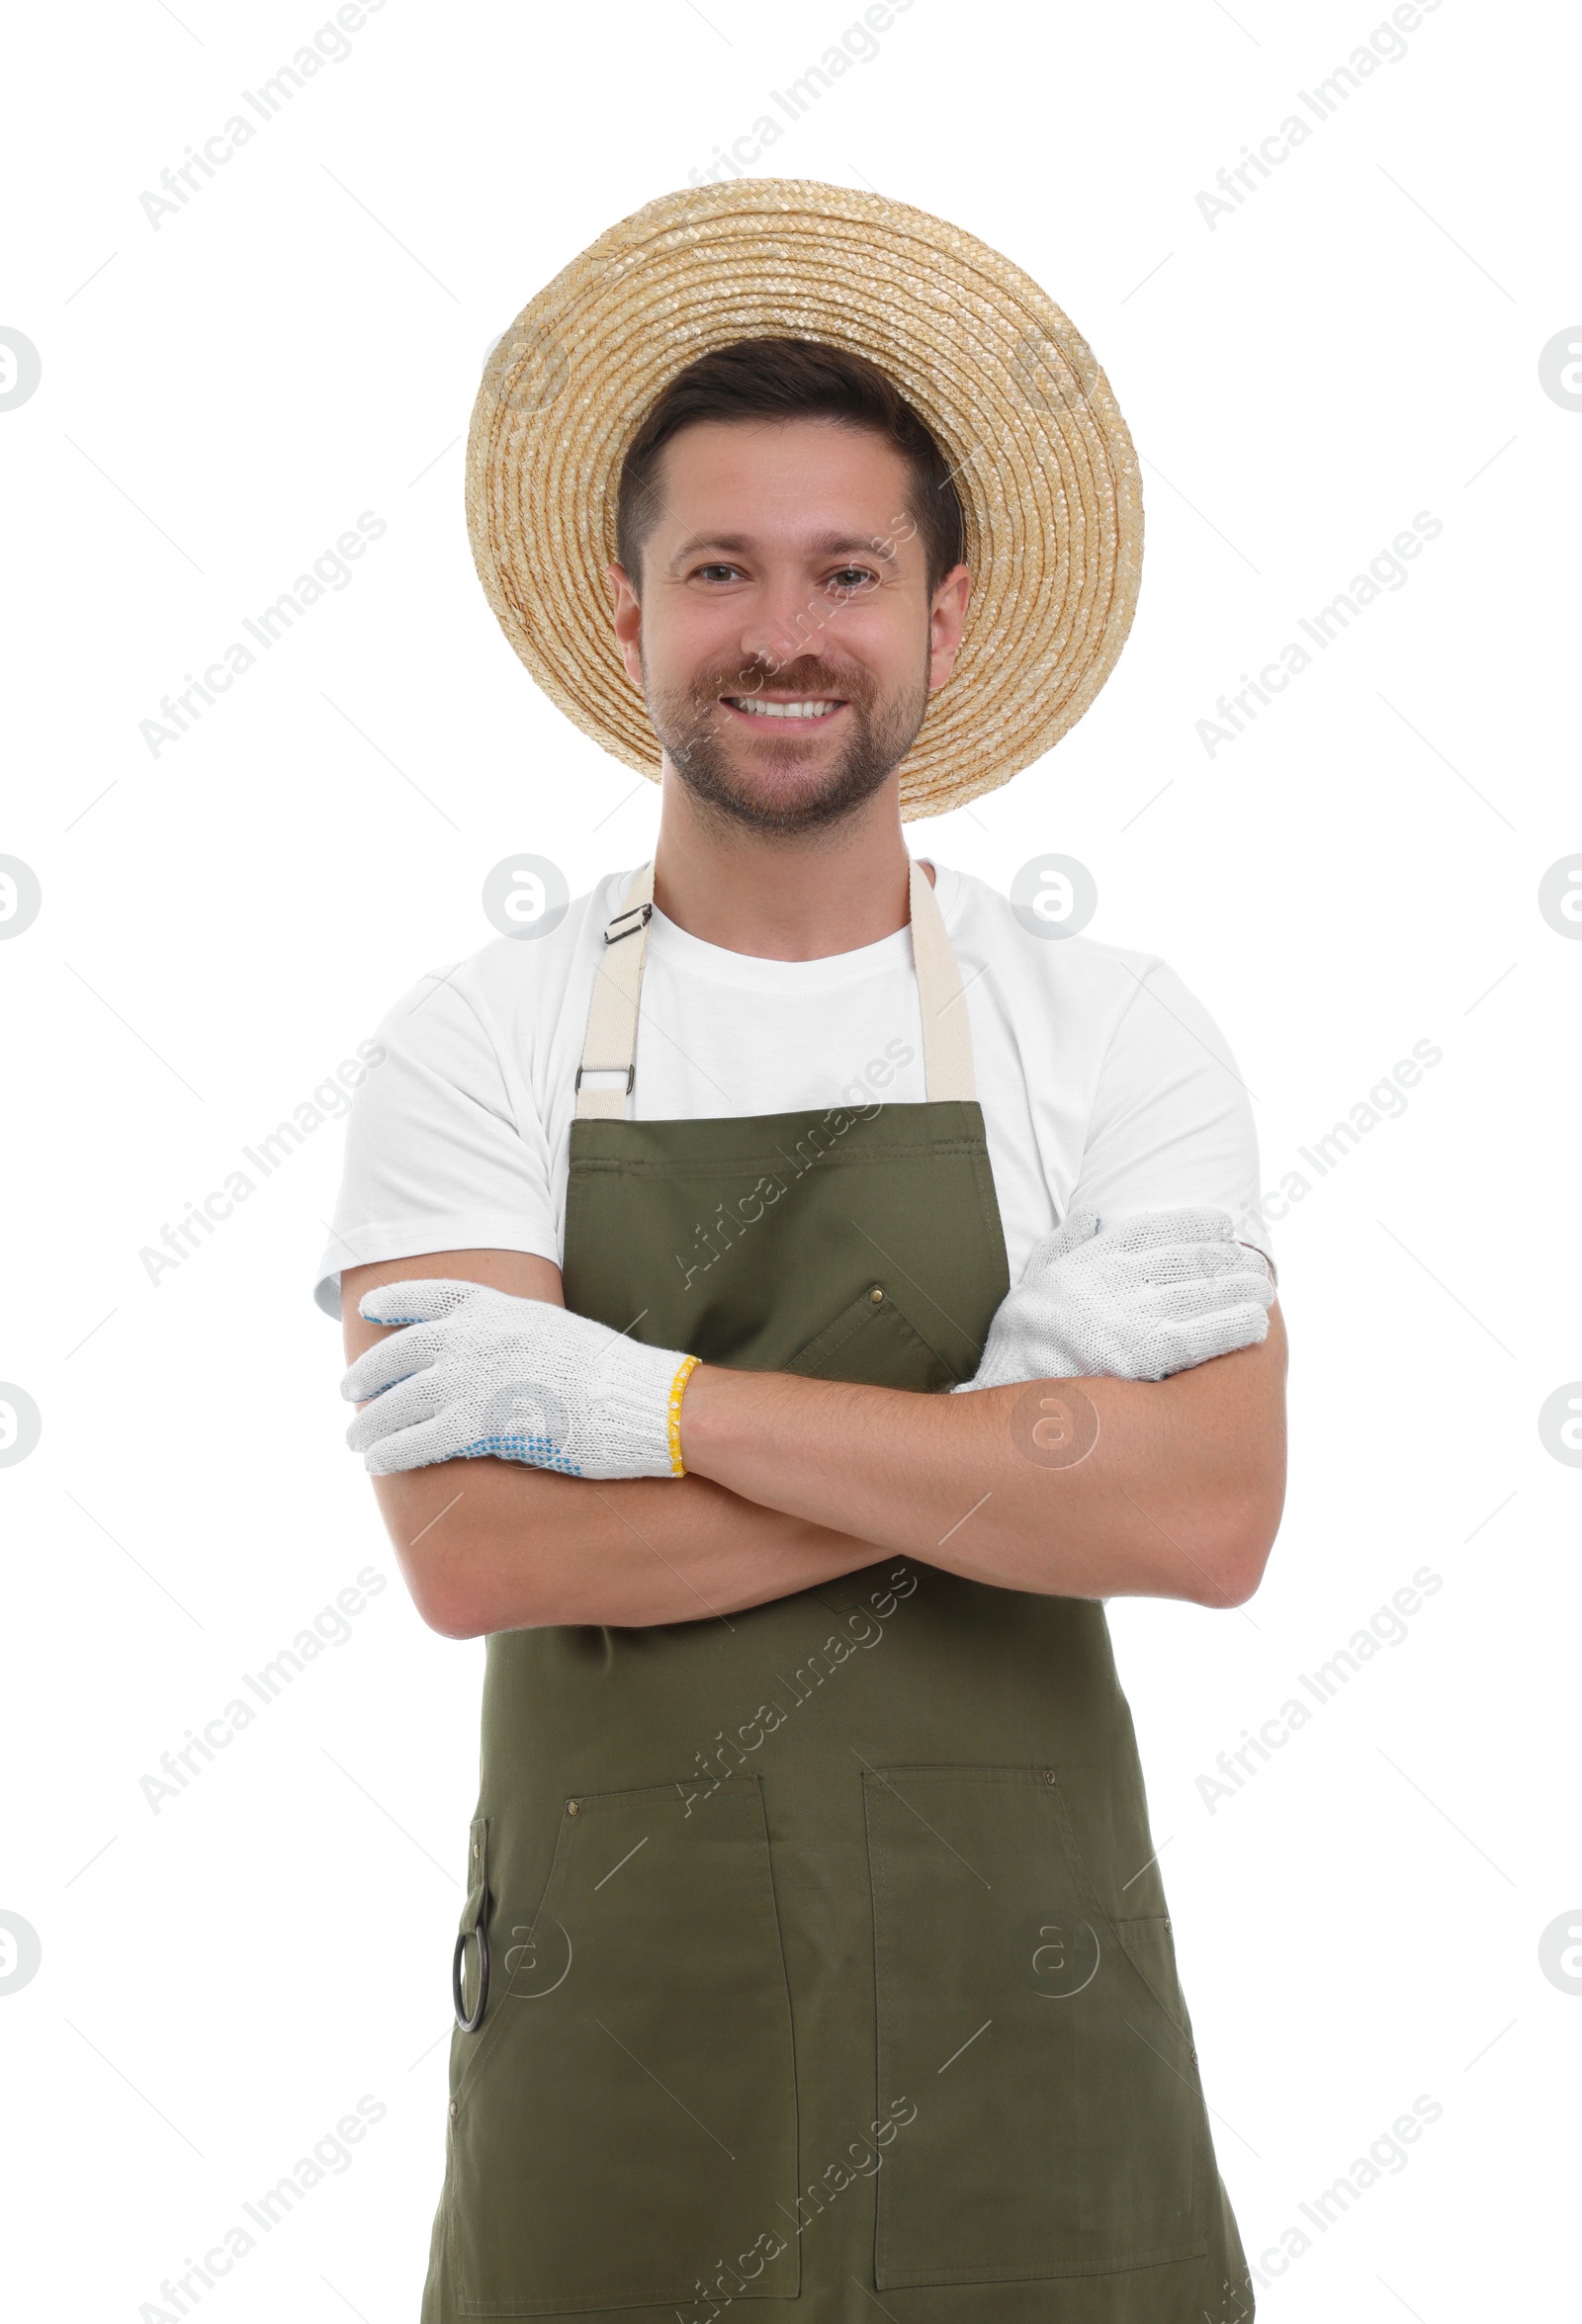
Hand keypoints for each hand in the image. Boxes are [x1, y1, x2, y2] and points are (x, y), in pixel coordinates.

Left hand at [340, 1278, 695, 1478]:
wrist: (642, 1402)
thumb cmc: (613, 1376)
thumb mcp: (558, 1332)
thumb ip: (518, 1336)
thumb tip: (496, 1358)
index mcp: (500, 1309)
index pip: (432, 1297)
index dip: (396, 1302)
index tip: (369, 1309)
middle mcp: (478, 1337)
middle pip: (402, 1353)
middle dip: (369, 1373)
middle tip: (348, 1391)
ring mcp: (475, 1378)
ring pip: (400, 1401)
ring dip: (371, 1422)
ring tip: (355, 1438)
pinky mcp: (479, 1424)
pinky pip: (418, 1440)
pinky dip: (392, 1452)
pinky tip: (377, 1462)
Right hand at [953, 1208, 1273, 1391]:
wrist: (1006, 1392)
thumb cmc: (1024, 1343)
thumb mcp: (1036, 1280)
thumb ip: (1066, 1246)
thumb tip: (1093, 1218)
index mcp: (1089, 1258)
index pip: (1154, 1229)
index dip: (1195, 1223)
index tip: (1222, 1225)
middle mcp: (1111, 1279)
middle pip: (1185, 1258)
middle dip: (1225, 1258)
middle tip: (1254, 1263)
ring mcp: (1127, 1316)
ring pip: (1201, 1292)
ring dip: (1239, 1288)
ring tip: (1263, 1290)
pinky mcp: (1141, 1356)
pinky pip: (1200, 1335)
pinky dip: (1232, 1325)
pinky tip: (1255, 1322)